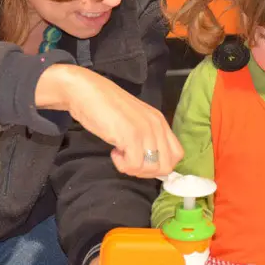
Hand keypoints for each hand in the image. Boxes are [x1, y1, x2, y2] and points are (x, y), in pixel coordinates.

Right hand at [36, 64, 183, 177]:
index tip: (142, 162)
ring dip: (134, 169)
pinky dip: (123, 165)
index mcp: (160, 122)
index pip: (177, 154)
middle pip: (167, 166)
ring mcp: (145, 130)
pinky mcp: (131, 135)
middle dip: (147, 172)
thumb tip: (150, 162)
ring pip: (152, 168)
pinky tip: (113, 152)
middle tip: (130, 162)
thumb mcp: (134, 121)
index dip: (161, 165)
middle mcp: (157, 126)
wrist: (87, 92)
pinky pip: (135, 165)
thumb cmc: (105, 107)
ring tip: (120, 155)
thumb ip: (146, 137)